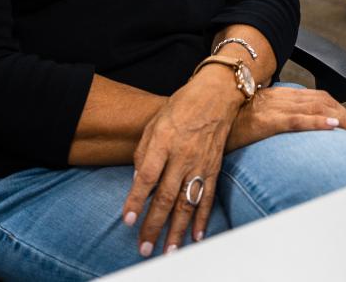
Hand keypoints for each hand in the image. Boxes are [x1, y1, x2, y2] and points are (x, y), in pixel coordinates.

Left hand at [120, 67, 242, 254]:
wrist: (217, 94)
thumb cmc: (181, 105)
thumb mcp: (155, 122)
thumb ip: (144, 152)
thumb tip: (139, 180)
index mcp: (164, 141)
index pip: (147, 177)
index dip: (136, 200)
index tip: (128, 220)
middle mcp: (183, 155)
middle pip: (166, 197)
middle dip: (154, 225)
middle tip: (144, 247)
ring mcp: (201, 164)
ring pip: (188, 203)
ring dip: (178, 230)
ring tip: (170, 250)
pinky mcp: (215, 168)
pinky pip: (208, 197)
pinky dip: (202, 218)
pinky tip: (196, 235)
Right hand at [226, 85, 345, 152]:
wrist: (204, 119)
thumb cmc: (226, 122)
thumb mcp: (253, 117)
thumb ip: (271, 117)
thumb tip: (286, 128)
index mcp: (278, 96)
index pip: (316, 98)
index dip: (337, 108)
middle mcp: (279, 97)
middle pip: (321, 102)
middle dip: (345, 115)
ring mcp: (273, 107)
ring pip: (315, 109)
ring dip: (341, 119)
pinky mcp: (266, 121)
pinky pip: (296, 120)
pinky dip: (318, 123)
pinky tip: (333, 128)